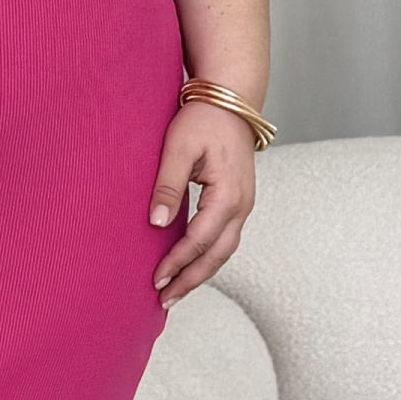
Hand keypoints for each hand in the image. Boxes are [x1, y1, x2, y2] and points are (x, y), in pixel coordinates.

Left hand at [147, 99, 256, 305]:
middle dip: (191, 279)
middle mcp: (242, 204)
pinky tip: (189, 265)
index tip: (156, 280)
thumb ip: (167, 186)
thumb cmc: (203, 120)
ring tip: (175, 291)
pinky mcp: (238, 201)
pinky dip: (208, 256)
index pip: (200, 240)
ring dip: (200, 272)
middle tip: (165, 300)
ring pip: (224, 250)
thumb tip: (156, 223)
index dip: (177, 262)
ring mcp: (244, 204)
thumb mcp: (178, 148)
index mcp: (228, 194)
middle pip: (218, 255)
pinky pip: (225, 238)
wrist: (231, 99)